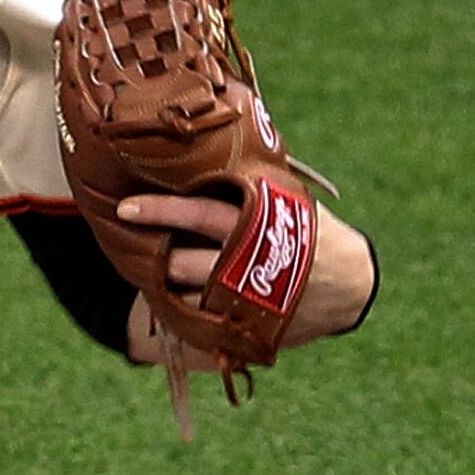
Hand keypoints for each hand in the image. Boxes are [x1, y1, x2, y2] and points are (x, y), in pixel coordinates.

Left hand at [116, 191, 377, 358]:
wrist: (349, 284)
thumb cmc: (310, 230)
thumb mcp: (286, 199)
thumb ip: (249, 182)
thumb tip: (207, 147)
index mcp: (256, 222)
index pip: (199, 213)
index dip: (161, 211)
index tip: (125, 208)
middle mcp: (249, 262)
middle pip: (184, 263)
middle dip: (154, 258)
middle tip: (130, 248)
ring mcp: (248, 300)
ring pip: (188, 298)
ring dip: (165, 288)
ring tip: (149, 274)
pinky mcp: (248, 327)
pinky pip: (202, 324)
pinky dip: (183, 313)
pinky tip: (171, 302)